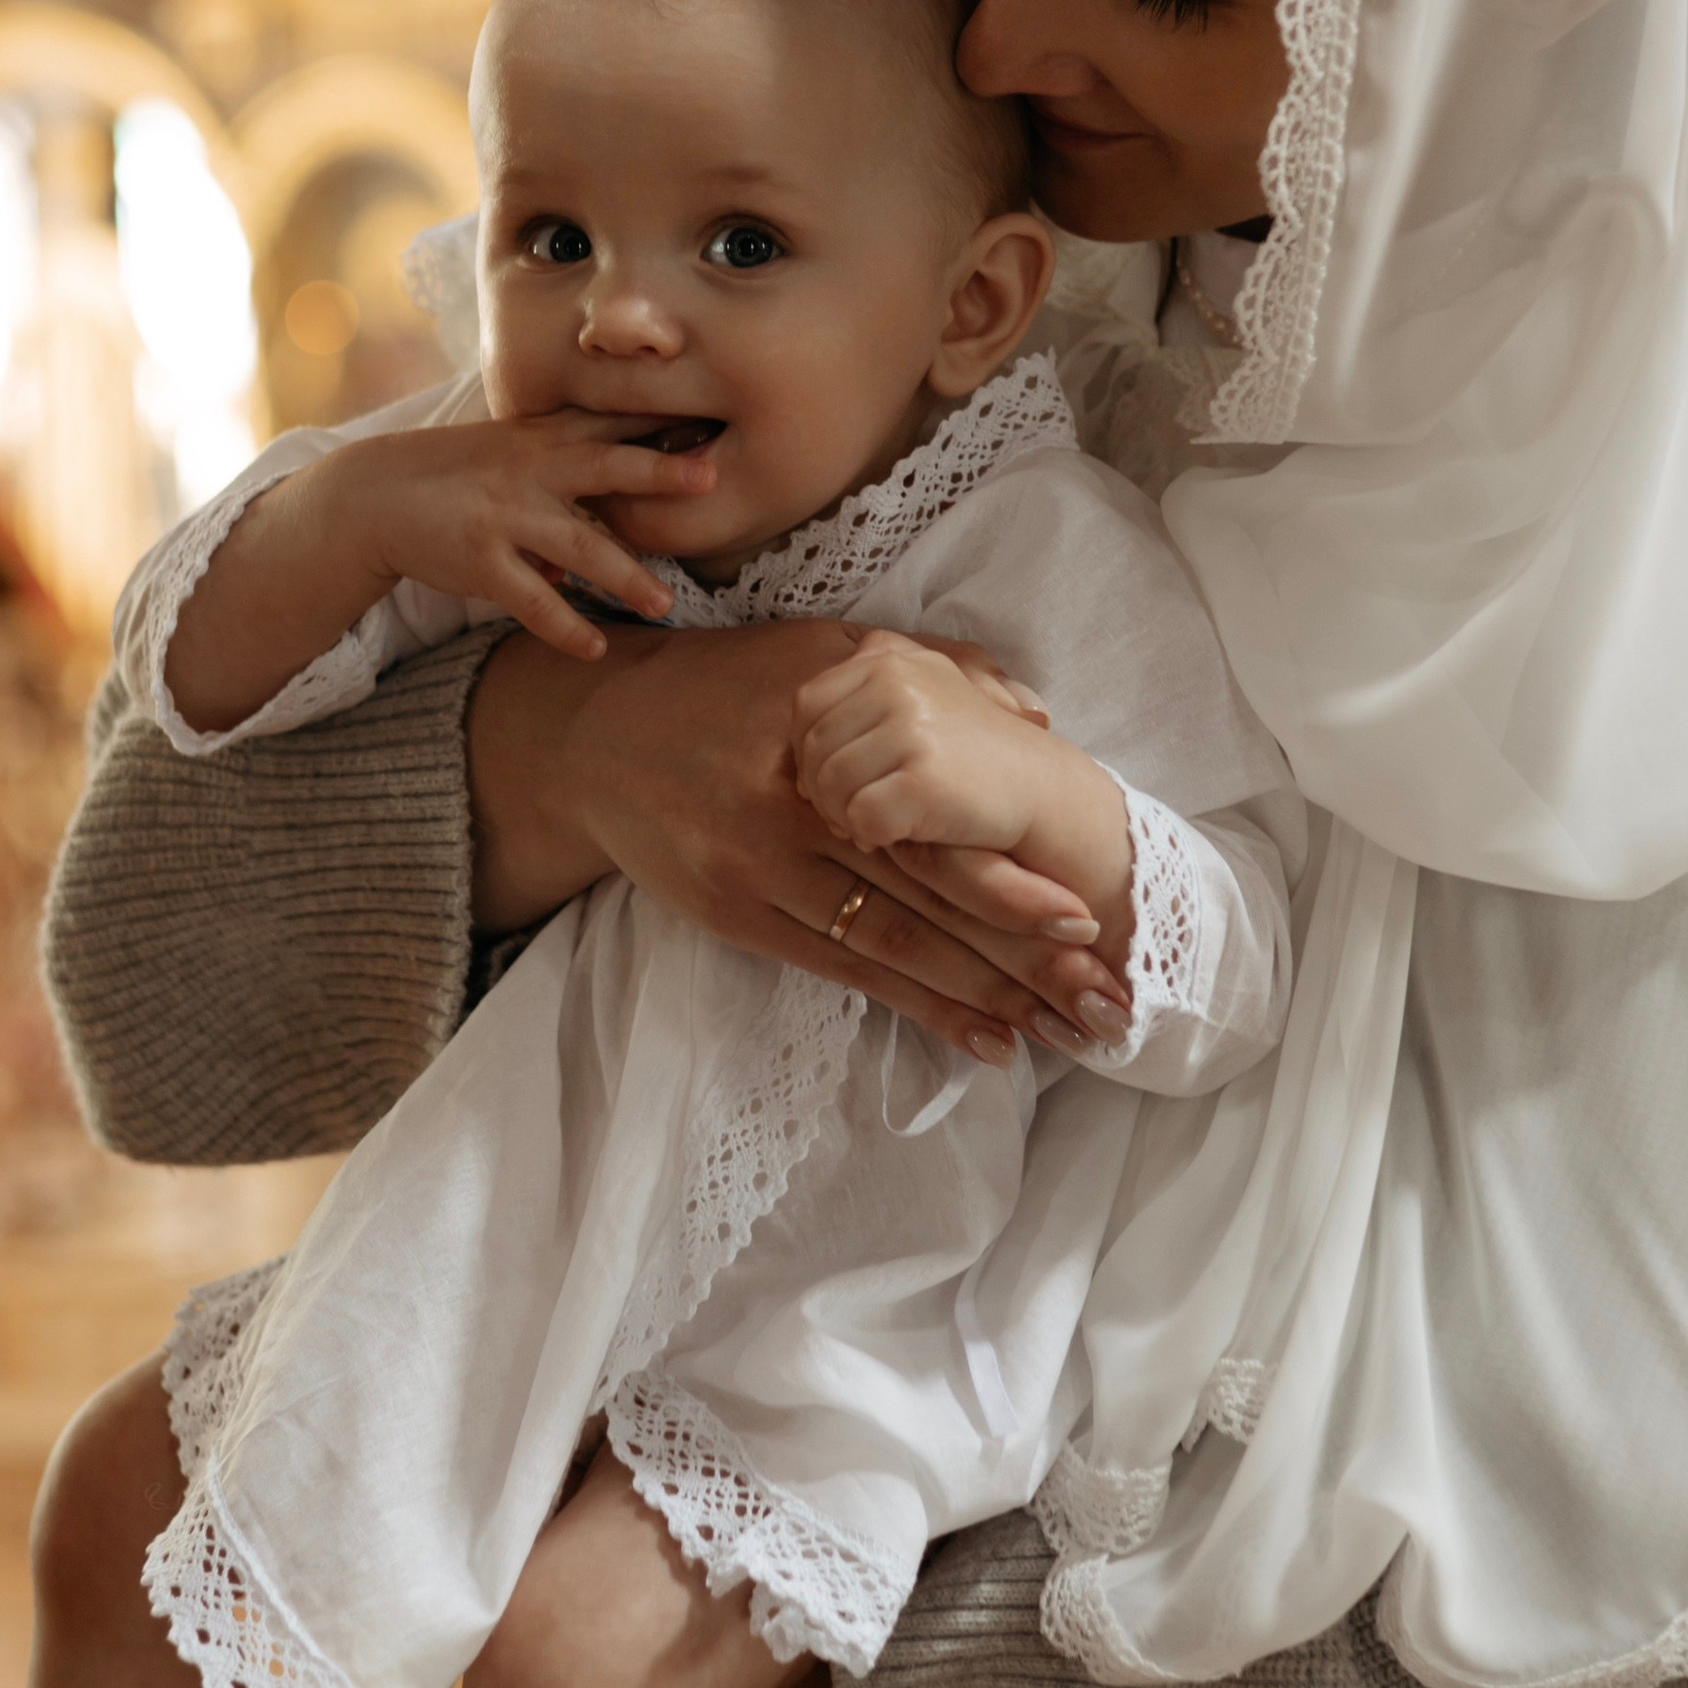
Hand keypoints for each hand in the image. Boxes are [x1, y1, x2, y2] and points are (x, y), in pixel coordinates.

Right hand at [163, 410, 717, 733]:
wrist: (374, 495)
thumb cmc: (461, 473)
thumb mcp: (516, 450)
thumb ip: (576, 465)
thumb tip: (633, 497)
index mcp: (547, 438)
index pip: (614, 424)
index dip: (664, 420)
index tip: (716, 419)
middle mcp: (532, 471)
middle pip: (606, 467)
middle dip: (659, 473)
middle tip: (711, 480)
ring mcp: (506, 516)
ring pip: (580, 546)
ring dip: (626, 576)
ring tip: (665, 604)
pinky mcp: (481, 561)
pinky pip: (532, 600)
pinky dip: (565, 627)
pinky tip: (594, 649)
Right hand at [469, 622, 1137, 1065]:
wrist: (591, 734)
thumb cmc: (719, 685)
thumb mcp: (817, 651)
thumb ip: (925, 667)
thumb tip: (1031, 709)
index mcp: (829, 738)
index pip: (934, 825)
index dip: (1009, 879)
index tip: (1084, 917)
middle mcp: (797, 811)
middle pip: (926, 895)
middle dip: (1018, 954)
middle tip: (1096, 997)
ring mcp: (761, 871)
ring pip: (890, 945)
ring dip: (977, 994)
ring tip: (1056, 1031)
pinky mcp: (736, 915)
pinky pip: (840, 969)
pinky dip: (913, 1006)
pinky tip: (977, 1036)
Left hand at [791, 636, 1048, 860]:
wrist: (1042, 792)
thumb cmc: (971, 757)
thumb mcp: (921, 699)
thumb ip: (860, 697)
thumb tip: (792, 757)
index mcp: (889, 660)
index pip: (807, 704)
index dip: (810, 751)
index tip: (836, 780)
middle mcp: (897, 684)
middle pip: (813, 746)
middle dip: (823, 790)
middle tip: (854, 813)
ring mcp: (911, 729)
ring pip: (829, 785)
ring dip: (844, 817)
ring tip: (877, 824)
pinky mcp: (922, 780)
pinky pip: (858, 818)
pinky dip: (870, 837)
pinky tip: (896, 837)